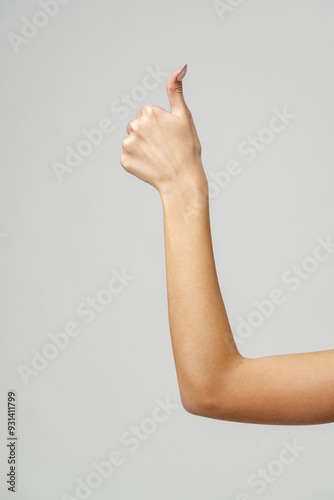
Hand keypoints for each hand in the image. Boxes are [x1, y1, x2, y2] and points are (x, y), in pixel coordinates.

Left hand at [120, 66, 206, 197]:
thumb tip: (178, 68)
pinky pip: (128, 157)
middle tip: (164, 148)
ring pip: (132, 141)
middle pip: (137, 127)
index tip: (169, 136)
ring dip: (141, 148)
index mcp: (149, 112)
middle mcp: (135, 125)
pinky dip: (137, 162)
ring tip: (157, 157)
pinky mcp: (124, 160)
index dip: (159, 126)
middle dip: (148, 135)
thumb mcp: (184, 116)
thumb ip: (176, 91)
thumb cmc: (187, 148)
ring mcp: (128, 144)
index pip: (147, 115)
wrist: (182, 179)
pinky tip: (149, 166)